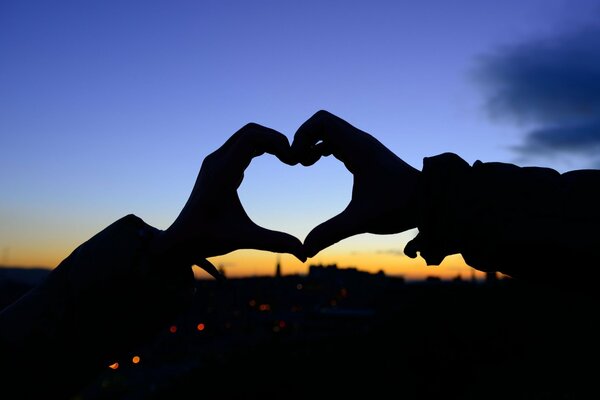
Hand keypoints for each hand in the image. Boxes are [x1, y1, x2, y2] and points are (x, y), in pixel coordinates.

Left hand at [159, 123, 306, 269]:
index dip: (277, 142)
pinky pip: (240, 145)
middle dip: (275, 139)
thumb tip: (305, 254)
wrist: (179, 240)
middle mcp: (216, 161)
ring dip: (268, 142)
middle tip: (293, 157)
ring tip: (287, 158)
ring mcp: (215, 162)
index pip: (251, 138)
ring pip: (245, 136)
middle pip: (250, 131)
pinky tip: (273, 160)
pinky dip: (259, 147)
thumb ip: (275, 242)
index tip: (292, 160)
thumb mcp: (244, 239)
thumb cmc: (207, 239)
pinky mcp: (216, 166)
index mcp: (222, 173)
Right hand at [291, 110, 419, 257]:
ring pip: (330, 131)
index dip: (302, 135)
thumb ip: (330, 232)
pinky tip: (319, 164)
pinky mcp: (367, 155)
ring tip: (304, 164)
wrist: (430, 201)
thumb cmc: (399, 206)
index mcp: (358, 147)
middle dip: (304, 138)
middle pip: (323, 123)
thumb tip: (305, 250)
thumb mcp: (361, 220)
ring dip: (313, 143)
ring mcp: (364, 147)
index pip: (321, 121)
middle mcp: (361, 141)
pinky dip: (324, 148)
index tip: (296, 160)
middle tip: (296, 162)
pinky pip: (339, 141)